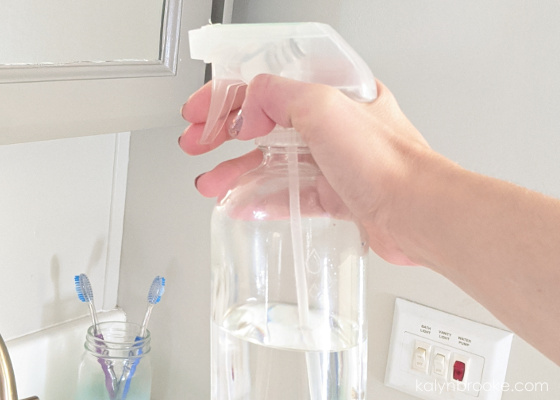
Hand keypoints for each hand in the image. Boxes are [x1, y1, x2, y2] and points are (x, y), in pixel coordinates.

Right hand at [179, 74, 432, 265]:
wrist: (417, 215)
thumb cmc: (388, 163)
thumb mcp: (323, 109)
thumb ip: (278, 96)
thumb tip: (250, 103)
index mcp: (331, 94)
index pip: (266, 86)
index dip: (226, 97)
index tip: (198, 113)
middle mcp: (331, 125)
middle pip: (263, 123)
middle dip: (223, 134)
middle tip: (195, 144)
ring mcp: (331, 160)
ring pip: (272, 161)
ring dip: (236, 170)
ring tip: (210, 183)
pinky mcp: (334, 193)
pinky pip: (289, 192)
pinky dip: (262, 197)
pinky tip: (241, 203)